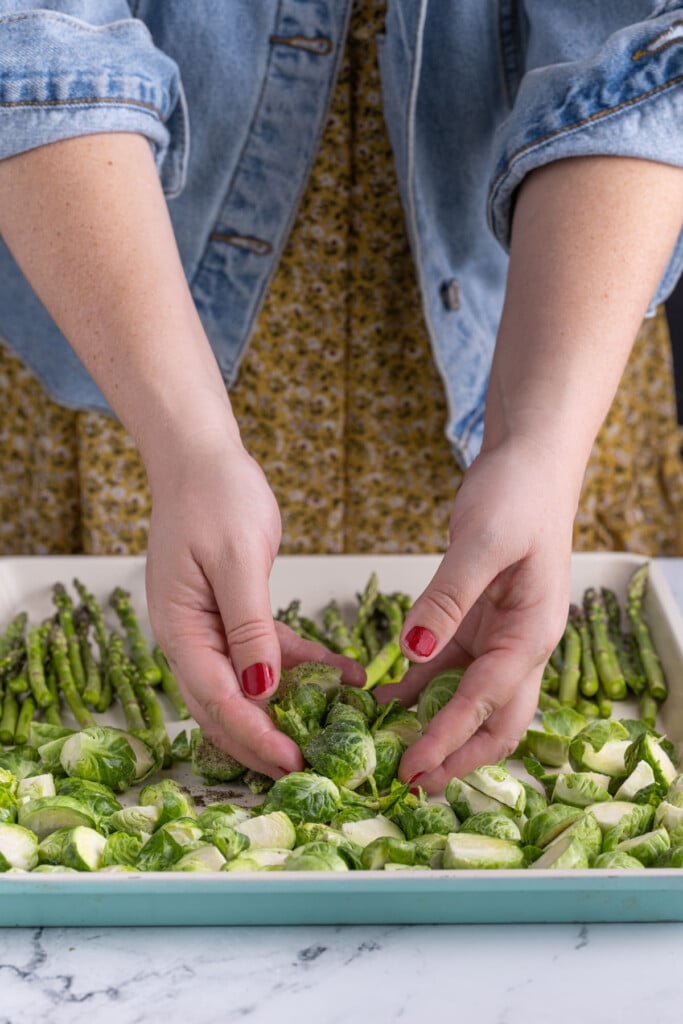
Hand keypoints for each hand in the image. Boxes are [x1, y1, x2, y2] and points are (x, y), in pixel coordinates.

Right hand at [145, 431, 364, 777]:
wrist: (205, 458)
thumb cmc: (214, 497)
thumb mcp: (236, 559)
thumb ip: (249, 626)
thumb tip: (261, 691)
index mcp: (180, 630)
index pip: (218, 700)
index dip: (256, 735)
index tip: (294, 762)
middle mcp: (191, 639)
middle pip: (228, 709)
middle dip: (269, 743)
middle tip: (316, 772)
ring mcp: (212, 630)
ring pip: (253, 689)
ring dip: (294, 710)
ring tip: (343, 729)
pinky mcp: (238, 616)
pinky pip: (273, 654)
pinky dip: (306, 668)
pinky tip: (348, 675)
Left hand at [377, 437, 575, 791]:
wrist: (529, 465)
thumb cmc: (517, 496)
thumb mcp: (481, 542)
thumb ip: (448, 598)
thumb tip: (414, 654)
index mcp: (531, 633)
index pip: (487, 701)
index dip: (448, 738)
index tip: (412, 768)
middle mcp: (519, 645)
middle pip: (494, 722)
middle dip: (456, 757)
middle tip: (410, 783)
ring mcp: (497, 637)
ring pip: (470, 703)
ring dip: (436, 731)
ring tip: (392, 755)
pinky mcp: (474, 624)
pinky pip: (448, 670)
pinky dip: (421, 692)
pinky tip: (386, 702)